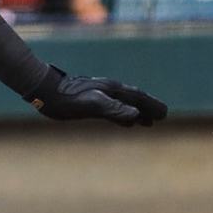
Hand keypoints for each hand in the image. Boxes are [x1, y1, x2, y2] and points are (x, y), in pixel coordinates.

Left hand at [31, 71, 167, 126]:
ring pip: (125, 105)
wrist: (48, 93)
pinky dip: (124, 116)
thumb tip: (136, 115)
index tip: (164, 113)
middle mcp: (109, 91)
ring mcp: (101, 96)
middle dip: (149, 108)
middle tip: (162, 117)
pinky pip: (114, 111)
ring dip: (139, 113)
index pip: (138, 98)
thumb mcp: (93, 105)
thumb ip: (114, 110)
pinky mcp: (92, 103)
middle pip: (134, 100)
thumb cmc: (69, 99)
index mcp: (113, 90)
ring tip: (149, 122)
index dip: (152, 105)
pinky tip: (128, 122)